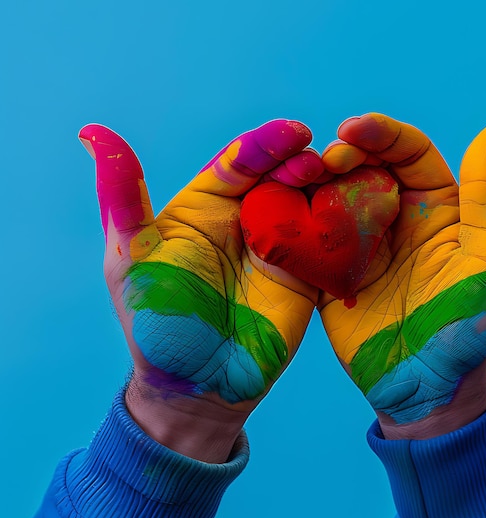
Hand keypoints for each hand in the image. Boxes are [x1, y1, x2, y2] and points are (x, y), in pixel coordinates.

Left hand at [79, 120, 321, 460]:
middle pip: (279, 174)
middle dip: (301, 162)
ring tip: (341, 182)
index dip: (264, 145)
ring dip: (327, 187)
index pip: (237, 162)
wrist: (198, 386)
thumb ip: (123, 199)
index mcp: (205, 205)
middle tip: (319, 161)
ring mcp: (279, 243)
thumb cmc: (158, 325)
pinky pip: (328, 239)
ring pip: (309, 201)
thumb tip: (92, 132)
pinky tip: (362, 208)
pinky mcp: (305, 272)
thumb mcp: (133, 259)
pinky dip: (345, 221)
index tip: (293, 134)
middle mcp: (244, 217)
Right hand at [319, 114, 485, 438]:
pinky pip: (310, 235)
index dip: (382, 134)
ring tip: (297, 179)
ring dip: (314, 181)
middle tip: (322, 162)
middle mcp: (397, 218)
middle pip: (366, 166)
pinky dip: (294, 218)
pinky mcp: (331, 270)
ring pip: (334, 194)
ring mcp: (361, 244)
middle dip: (343, 154)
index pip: (410, 154)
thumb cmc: (466, 328)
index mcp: (438, 208)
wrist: (424, 390)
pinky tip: (278, 209)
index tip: (351, 130)